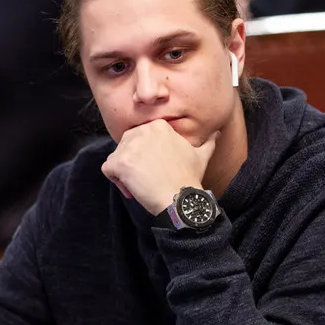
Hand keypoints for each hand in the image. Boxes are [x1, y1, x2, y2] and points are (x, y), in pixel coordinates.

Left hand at [100, 120, 218, 214]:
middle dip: (133, 164)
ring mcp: (129, 146)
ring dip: (125, 173)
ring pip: (116, 158)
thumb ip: (207, 142)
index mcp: (158, 126)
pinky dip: (116, 181)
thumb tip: (216, 134)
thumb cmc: (189, 178)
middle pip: (125, 146)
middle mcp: (142, 131)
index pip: (139, 138)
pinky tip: (132, 189)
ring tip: (141, 185)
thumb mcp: (202, 155)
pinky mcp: (119, 162)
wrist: (180, 198)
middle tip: (147, 179)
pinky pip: (108, 169)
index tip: (156, 170)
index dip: (145, 156)